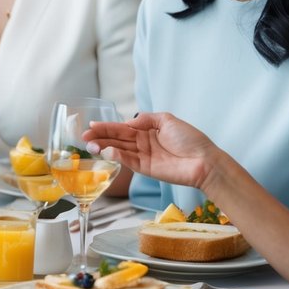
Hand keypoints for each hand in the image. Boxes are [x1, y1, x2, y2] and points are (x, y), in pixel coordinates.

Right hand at [83, 112, 218, 189]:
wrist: (204, 161)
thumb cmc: (190, 139)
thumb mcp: (168, 120)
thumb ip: (147, 119)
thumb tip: (129, 122)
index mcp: (147, 131)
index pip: (122, 128)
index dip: (107, 126)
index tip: (91, 125)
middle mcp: (143, 143)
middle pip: (117, 139)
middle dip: (100, 137)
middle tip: (84, 137)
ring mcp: (143, 157)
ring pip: (119, 150)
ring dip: (104, 147)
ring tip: (90, 145)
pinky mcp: (146, 169)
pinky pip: (128, 161)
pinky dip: (117, 156)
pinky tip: (108, 150)